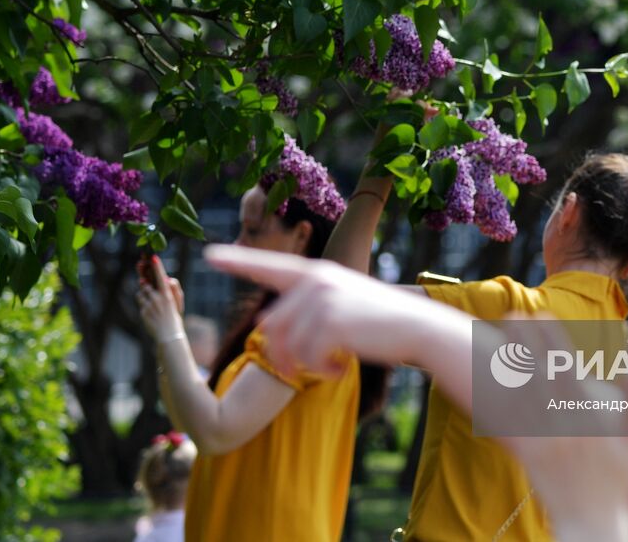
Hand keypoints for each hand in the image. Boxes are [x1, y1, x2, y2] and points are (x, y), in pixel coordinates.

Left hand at [136, 255, 184, 343]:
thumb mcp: (178, 301)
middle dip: (144, 280)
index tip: (153, 257)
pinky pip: (140, 301)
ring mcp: (149, 305)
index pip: (161, 277)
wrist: (169, 335)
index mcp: (167, 294)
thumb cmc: (174, 316)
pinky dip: (144, 302)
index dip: (157, 267)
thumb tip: (169, 279)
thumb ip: (174, 288)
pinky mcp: (143, 311)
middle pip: (145, 283)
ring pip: (141, 292)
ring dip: (144, 293)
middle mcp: (157, 298)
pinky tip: (150, 310)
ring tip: (152, 302)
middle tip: (144, 278)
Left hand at [202, 245, 455, 378]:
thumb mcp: (341, 304)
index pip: (271, 265)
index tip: (209, 255)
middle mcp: (315, 280)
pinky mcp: (330, 321)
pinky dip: (320, 371)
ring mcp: (322, 298)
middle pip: (272, 325)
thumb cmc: (380, 322)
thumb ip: (306, 308)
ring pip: (286, 343)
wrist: (417, 327)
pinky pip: (306, 357)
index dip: (239, 261)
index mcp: (317, 273)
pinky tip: (339, 369)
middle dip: (283, 355)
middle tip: (306, 371)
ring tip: (327, 369)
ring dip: (302, 366)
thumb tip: (264, 325)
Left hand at [498, 316, 627, 541]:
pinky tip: (491, 378)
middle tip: (513, 314)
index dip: (552, 337)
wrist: (592, 522)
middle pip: (539, 372)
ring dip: (511, 362)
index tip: (542, 312)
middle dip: (526, 342)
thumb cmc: (617, 481)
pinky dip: (499, 397)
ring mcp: (541, 437)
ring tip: (500, 338)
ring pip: (521, 393)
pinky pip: (509, 422)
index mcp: (587, 415)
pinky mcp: (526, 453)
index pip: (565, 364)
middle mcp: (561, 422)